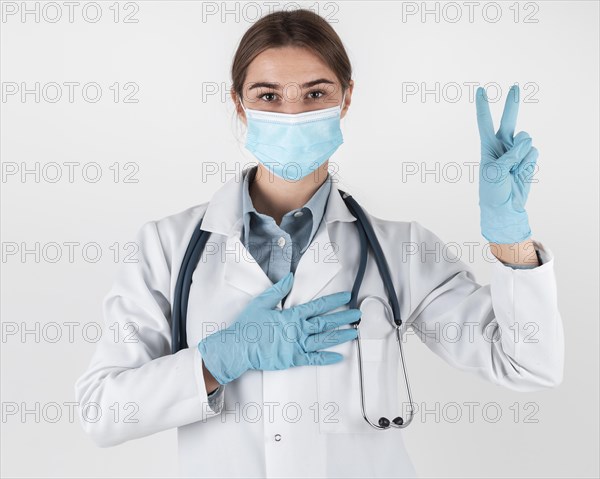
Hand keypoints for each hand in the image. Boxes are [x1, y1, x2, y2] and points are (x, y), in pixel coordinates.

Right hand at [197, 272, 360, 384]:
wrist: (239, 348)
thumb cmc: (248, 326)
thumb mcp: (261, 302)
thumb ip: (278, 290)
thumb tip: (290, 278)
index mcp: (292, 316)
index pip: (318, 306)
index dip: (333, 301)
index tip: (346, 297)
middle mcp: (298, 330)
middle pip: (326, 323)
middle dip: (343, 318)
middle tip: (357, 315)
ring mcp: (297, 345)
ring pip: (324, 340)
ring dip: (340, 336)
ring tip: (354, 333)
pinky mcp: (293, 359)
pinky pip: (314, 359)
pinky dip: (327, 358)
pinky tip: (339, 357)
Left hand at [476, 84, 538, 243]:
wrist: (505, 208)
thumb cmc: (492, 191)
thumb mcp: (495, 172)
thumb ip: (510, 155)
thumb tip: (527, 141)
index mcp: (488, 147)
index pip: (485, 123)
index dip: (483, 107)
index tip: (480, 90)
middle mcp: (502, 146)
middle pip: (509, 121)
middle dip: (512, 104)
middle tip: (514, 87)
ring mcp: (516, 152)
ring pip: (526, 140)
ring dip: (522, 154)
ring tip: (513, 170)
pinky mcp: (527, 159)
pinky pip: (533, 153)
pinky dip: (528, 163)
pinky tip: (521, 173)